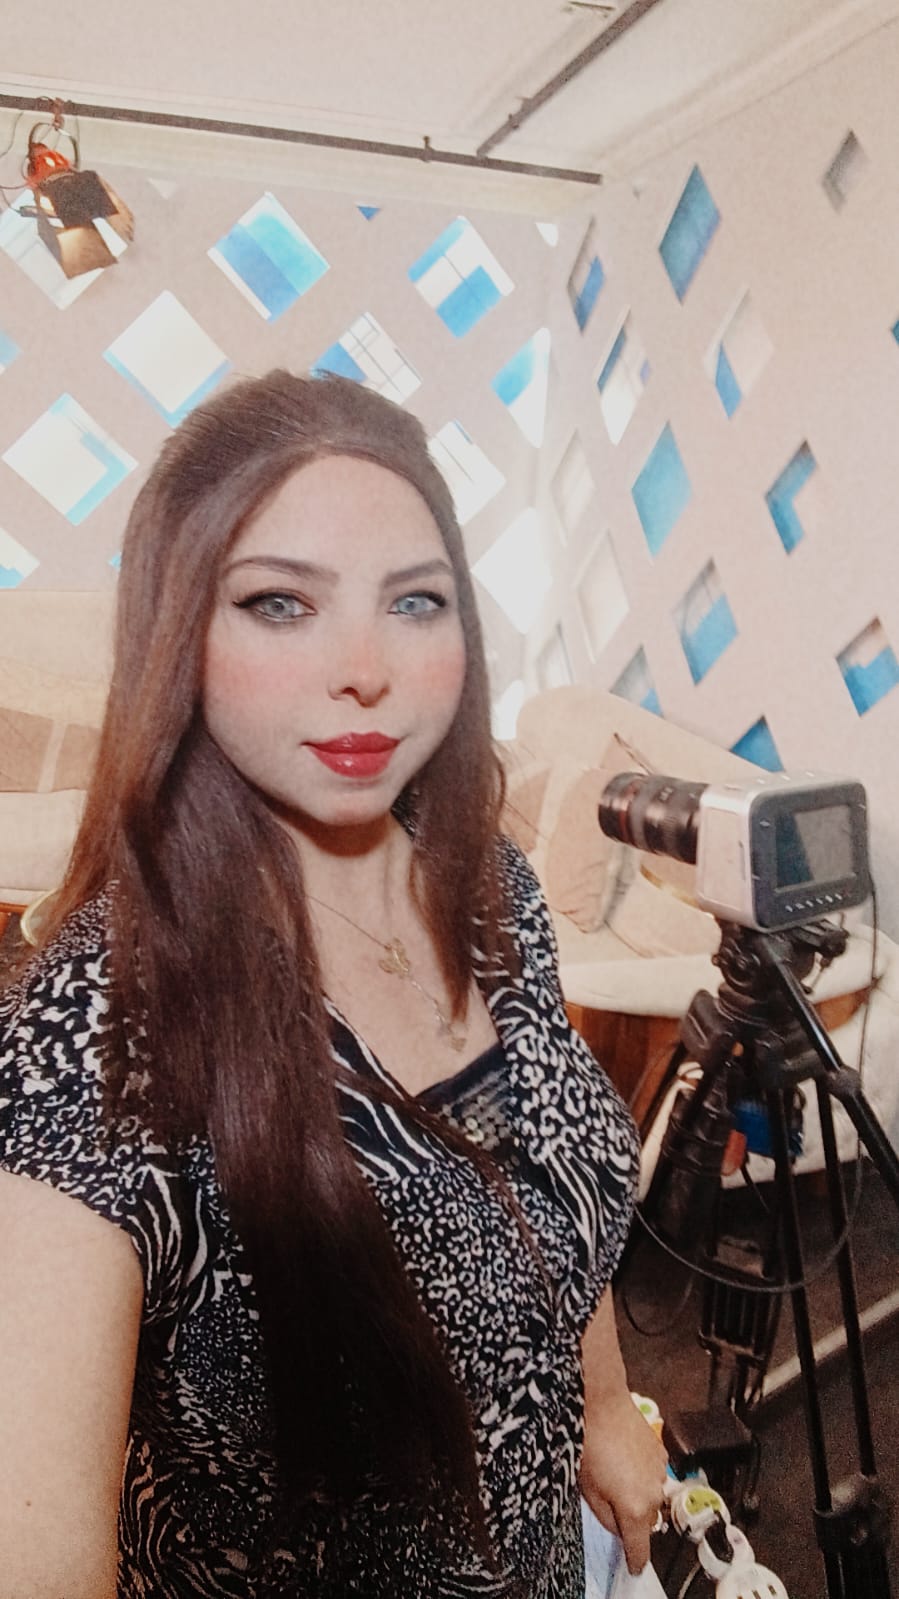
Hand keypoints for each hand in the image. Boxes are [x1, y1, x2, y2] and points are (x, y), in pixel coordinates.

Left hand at [579, 1392, 668, 1575]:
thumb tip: (617, 1525)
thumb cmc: (590, 1441)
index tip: (633, 1565)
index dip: (635, 1560)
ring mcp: (660, 1472)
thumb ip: (606, 1517)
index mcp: (635, 1508)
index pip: (640, 1549)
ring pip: (650, 1498)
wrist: (602, 1402)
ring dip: (636, 1493)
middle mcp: (654, 1493)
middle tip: (607, 1499)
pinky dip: (641, 1474)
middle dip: (629, 1517)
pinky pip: (653, 1475)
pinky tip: (622, 1458)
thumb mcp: (588, 1490)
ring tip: (613, 1472)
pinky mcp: (661, 1453)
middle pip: (645, 1522)